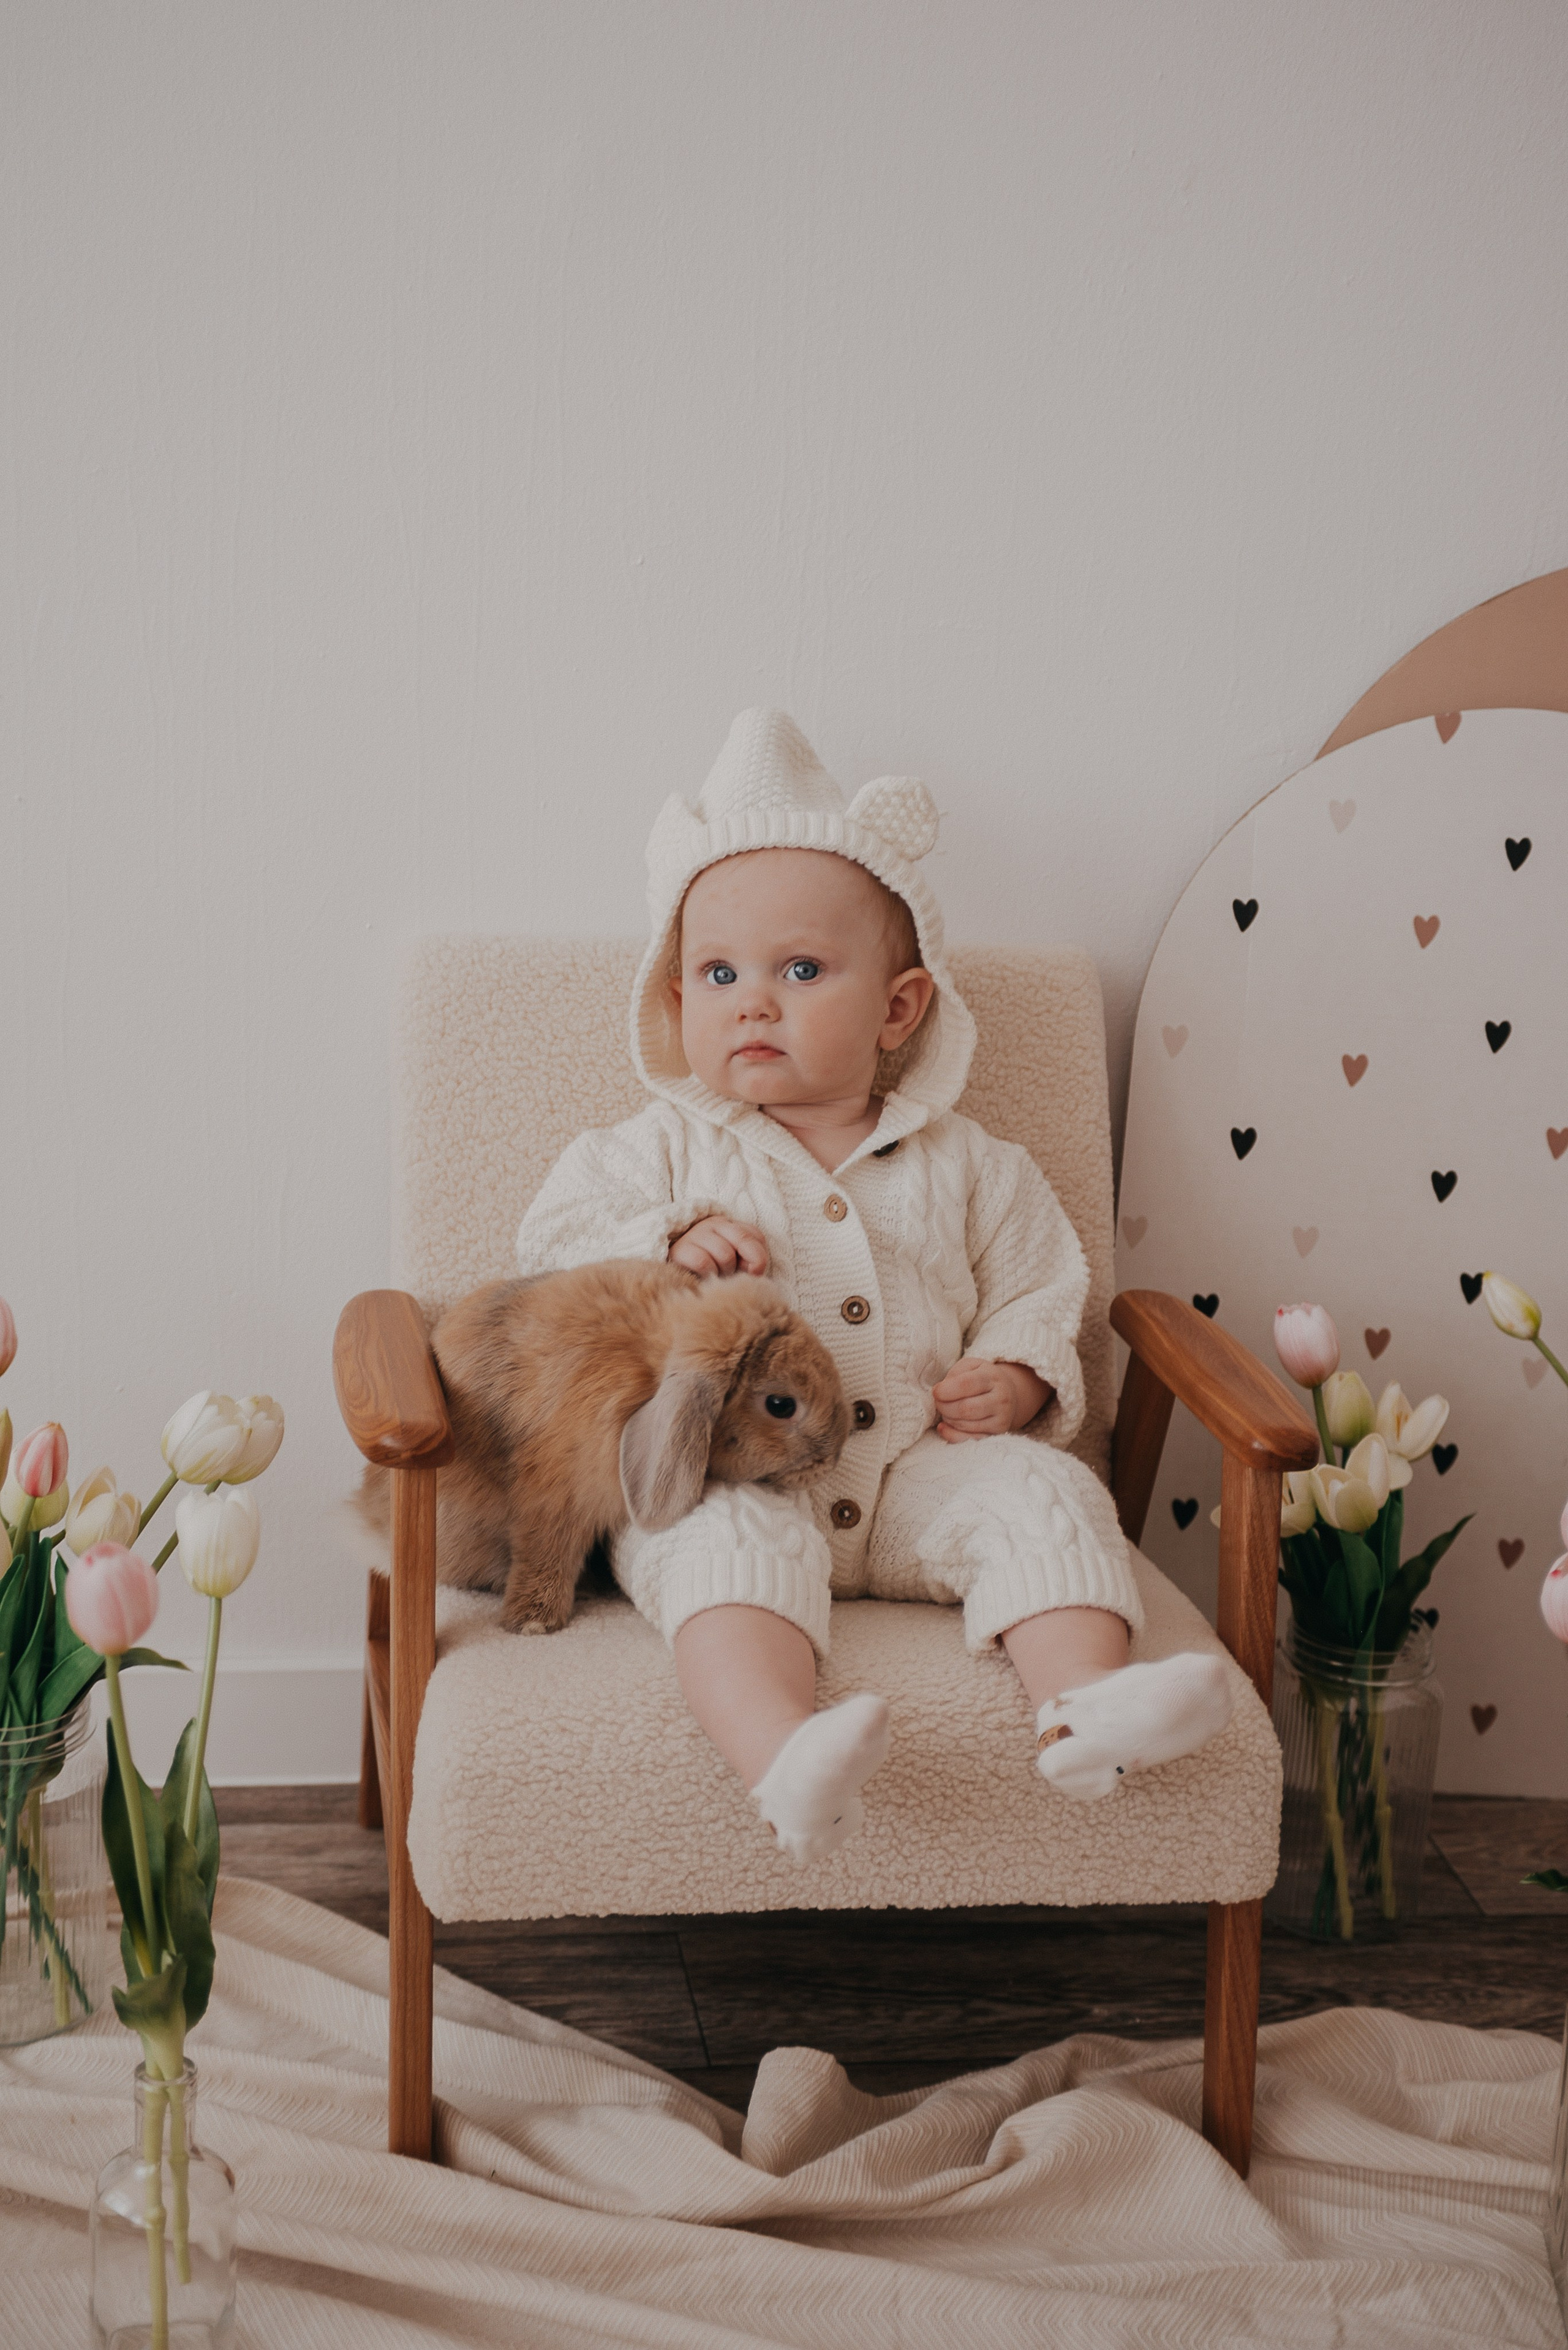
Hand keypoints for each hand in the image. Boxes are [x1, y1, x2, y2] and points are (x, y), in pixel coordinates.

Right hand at [668, 1217, 769, 1278]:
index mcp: (729, 1225)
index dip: (759, 1257)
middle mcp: (713, 1224)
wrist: (669, 1275)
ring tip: (715, 1277)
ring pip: (725, 1254)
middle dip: (744, 1264)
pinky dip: (708, 1274)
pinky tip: (703, 1278)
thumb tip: (756, 1271)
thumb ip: (749, 1261)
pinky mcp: (680, 1249)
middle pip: (743, 1239)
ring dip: (724, 1272)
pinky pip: (704, 1262)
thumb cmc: (708, 1271)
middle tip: (735, 1277)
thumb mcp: (732, 1263)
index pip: (755, 1235)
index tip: (753, 1273)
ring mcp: (696, 1234)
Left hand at [933, 1357, 1051, 1441]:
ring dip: (948, 1419)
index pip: (966, 1384)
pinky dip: (951, 1434)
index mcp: (992, 1377)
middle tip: (939, 1402)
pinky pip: (968, 1439)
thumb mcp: (971, 1366)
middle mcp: (1000, 1399)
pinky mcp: (996, 1433)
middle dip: (944, 1407)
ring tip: (947, 1410)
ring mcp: (1000, 1418)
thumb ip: (955, 1374)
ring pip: (965, 1425)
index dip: (945, 1390)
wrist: (1008, 1393)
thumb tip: (939, 1392)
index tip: (936, 1391)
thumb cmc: (982, 1378)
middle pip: (965, 1409)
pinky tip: (944, 1426)